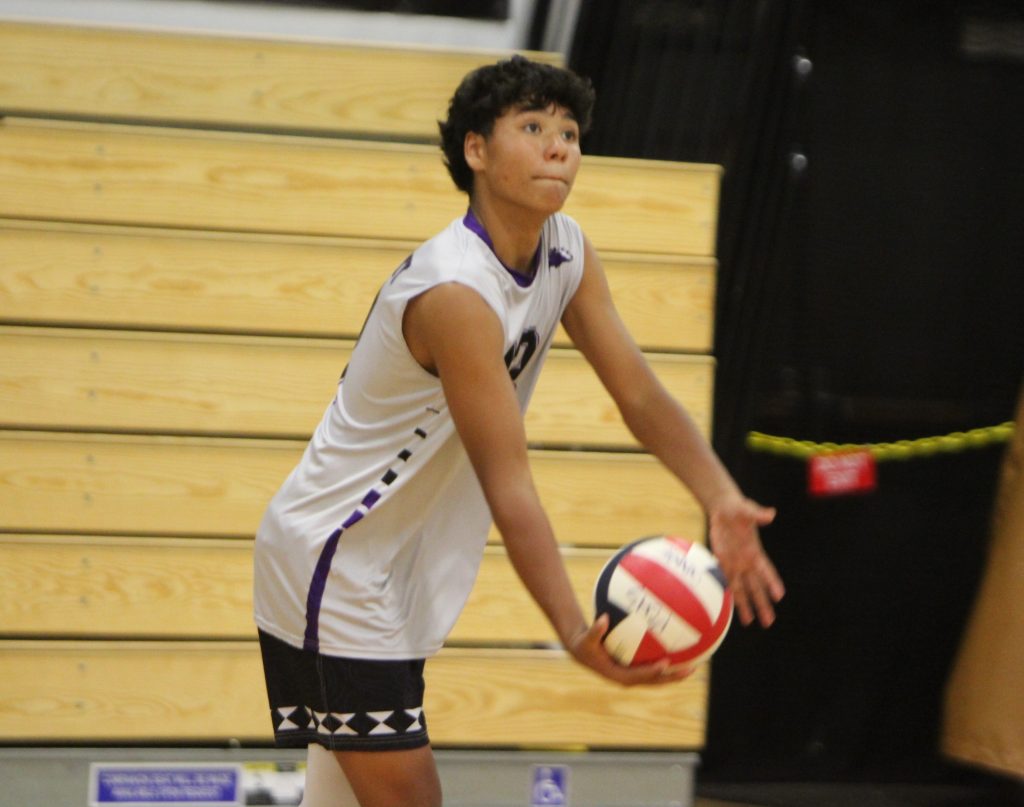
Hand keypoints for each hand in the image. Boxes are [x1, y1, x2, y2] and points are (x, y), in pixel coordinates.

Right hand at [565, 614, 694, 685]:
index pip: (639, 676)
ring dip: (676, 673)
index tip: (665, 663)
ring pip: (659, 677)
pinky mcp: (637, 668)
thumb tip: (602, 618)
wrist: (583, 651)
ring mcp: (635, 674)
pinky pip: (656, 667)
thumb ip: (595, 631)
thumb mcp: (586, 638)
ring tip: (695, 664)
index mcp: (618, 675)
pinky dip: (669, 663)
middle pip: (655, 681)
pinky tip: (681, 651)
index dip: (652, 671)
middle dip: (674, 677)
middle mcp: (629, 677)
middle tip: (691, 669)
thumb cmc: (585, 644)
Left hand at [708, 493, 784, 627]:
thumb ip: (757, 514)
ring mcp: (735, 564)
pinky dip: (729, 595)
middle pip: (756, 588)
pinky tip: (730, 608)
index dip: (773, 583)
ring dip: (746, 606)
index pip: (766, 571)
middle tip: (769, 623)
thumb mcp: (746, 510)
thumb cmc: (738, 508)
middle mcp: (747, 562)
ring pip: (742, 590)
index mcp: (755, 552)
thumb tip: (771, 514)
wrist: (724, 509)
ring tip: (750, 623)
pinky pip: (726, 582)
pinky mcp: (723, 562)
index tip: (780, 596)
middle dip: (762, 605)